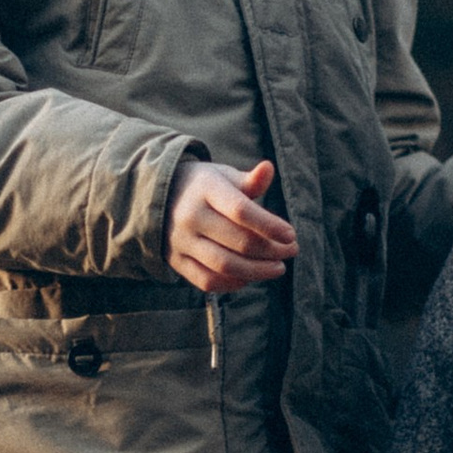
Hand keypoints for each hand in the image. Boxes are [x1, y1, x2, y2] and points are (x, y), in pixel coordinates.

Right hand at [166, 155, 297, 296]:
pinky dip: (232, 283)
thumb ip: (249, 181)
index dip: (270, 225)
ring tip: (278, 267)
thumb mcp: (225, 176)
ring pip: (225, 265)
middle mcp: (190, 216)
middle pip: (238, 241)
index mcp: (205, 190)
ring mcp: (181, 241)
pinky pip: (207, 280)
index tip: (291, 235)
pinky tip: (250, 277)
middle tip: (291, 250)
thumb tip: (268, 169)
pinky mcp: (176, 261)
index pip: (241, 211)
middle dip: (271, 250)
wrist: (160, 197)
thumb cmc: (205, 186)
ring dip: (257, 271)